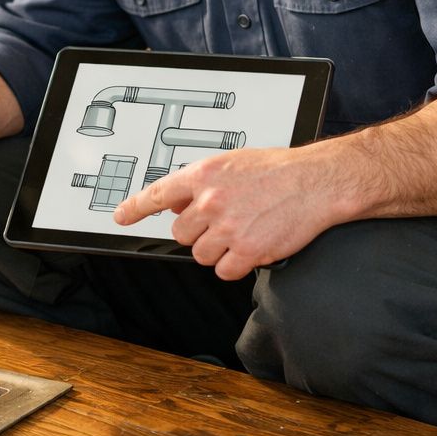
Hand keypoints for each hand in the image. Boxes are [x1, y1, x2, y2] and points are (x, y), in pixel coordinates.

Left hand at [112, 147, 342, 280]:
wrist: (316, 182)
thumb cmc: (278, 171)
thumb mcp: (232, 164)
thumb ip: (202, 183)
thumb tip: (178, 203)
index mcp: (204, 175)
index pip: (158, 194)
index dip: (135, 208)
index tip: (120, 216)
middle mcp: (211, 201)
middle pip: (181, 234)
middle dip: (198, 233)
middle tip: (223, 223)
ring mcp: (228, 227)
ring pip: (201, 255)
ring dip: (218, 250)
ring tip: (242, 232)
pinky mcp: (248, 250)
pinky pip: (224, 271)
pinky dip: (236, 265)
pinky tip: (251, 248)